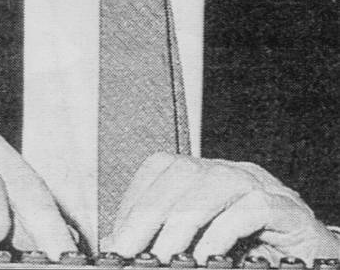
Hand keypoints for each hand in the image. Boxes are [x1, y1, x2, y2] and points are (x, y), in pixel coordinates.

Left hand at [106, 153, 339, 264]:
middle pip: (183, 171)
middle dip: (149, 213)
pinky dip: (225, 231)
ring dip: (181, 223)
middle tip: (129, 252)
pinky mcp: (288, 212)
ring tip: (164, 259)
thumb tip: (116, 245)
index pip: (162, 168)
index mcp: (206, 178)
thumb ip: (165, 241)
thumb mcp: (200, 245)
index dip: (135, 201)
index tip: (117, 242)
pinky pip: (254, 207)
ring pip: (216, 182)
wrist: (311, 262)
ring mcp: (262, 187)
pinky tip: (208, 258)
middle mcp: (231, 174)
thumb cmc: (255, 255)